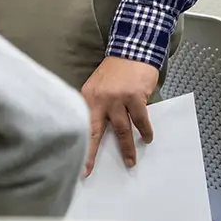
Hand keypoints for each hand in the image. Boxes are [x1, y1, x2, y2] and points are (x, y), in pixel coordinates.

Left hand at [81, 56, 158, 175]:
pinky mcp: (134, 97)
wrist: (132, 50)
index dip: (79, 142)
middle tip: (87, 169)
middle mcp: (99, 99)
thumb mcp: (98, 86)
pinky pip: (140, 121)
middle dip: (91, 151)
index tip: (74, 160)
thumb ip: (97, 105)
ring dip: (127, 148)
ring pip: (121, 130)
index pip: (81, 123)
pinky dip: (145, 131)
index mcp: (87, 96)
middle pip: (94, 130)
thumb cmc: (115, 71)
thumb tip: (98, 130)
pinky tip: (147, 137)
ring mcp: (117, 98)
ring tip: (131, 162)